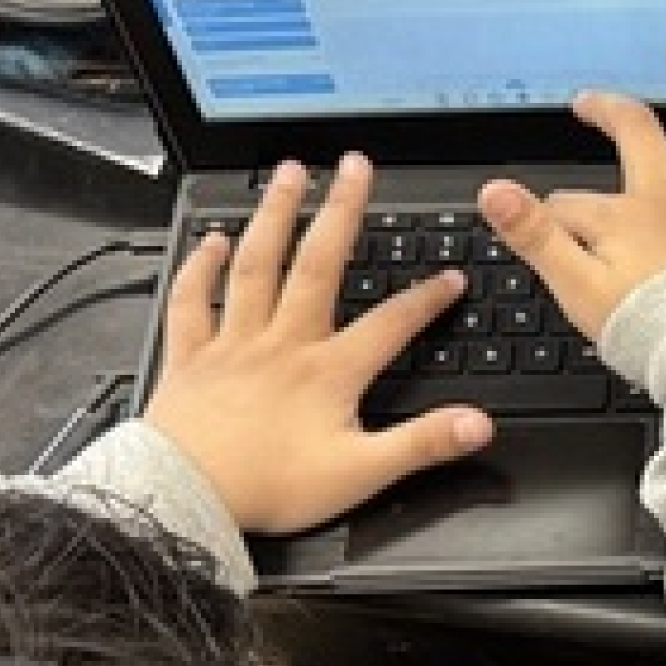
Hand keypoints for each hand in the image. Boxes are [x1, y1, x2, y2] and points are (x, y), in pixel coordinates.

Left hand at [139, 154, 493, 535]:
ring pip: (256, 264)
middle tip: (354, 167)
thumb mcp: (362, 474)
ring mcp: (234, 345)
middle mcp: (282, 344)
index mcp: (327, 371)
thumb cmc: (268, 488)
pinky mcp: (191, 358)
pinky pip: (193, 301)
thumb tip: (477, 425)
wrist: (188, 498)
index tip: (451, 276)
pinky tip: (211, 240)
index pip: (391, 323)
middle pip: (318, 263)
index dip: (427, 298)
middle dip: (341, 211)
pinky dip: (200, 266)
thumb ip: (423, 444)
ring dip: (275, 215)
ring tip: (290, 175)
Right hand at [477, 35, 665, 344]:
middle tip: (590, 100)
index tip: (545, 228)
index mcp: (628, 217)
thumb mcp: (577, 289)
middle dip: (610, 110)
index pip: (573, 203)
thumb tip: (495, 194)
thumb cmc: (656, 335)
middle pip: (639, 133)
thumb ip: (536, 237)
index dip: (552, 215)